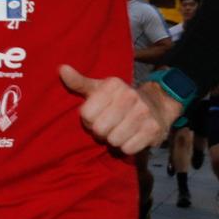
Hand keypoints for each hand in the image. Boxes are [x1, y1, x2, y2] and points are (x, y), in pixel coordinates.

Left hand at [59, 65, 175, 153]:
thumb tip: (62, 69)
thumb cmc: (118, 100)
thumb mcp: (98, 89)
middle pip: (99, 128)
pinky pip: (128, 148)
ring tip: (118, 131)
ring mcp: (143, 112)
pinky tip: (130, 137)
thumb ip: (79, 82)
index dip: (88, 119)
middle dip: (100, 131)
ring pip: (114, 140)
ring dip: (113, 140)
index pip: (86, 114)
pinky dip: (126, 147)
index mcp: (113, 85)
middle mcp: (130, 95)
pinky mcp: (153, 129)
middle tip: (107, 126)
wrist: (156, 106)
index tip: (96, 115)